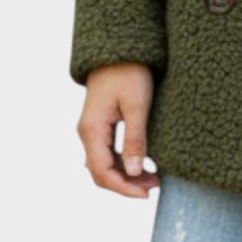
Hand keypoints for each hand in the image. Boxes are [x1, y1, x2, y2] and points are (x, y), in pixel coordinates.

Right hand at [76, 62, 161, 197]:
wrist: (120, 47)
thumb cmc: (130, 71)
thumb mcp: (137, 104)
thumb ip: (134, 138)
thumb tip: (132, 172)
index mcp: (92, 130)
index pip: (102, 172)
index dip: (123, 188)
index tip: (146, 194)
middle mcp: (87, 133)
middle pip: (101, 172)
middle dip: (126, 184)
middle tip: (154, 186)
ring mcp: (92, 128)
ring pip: (104, 163)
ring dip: (126, 175)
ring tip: (153, 178)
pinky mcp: (100, 123)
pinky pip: (107, 152)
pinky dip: (123, 162)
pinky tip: (142, 163)